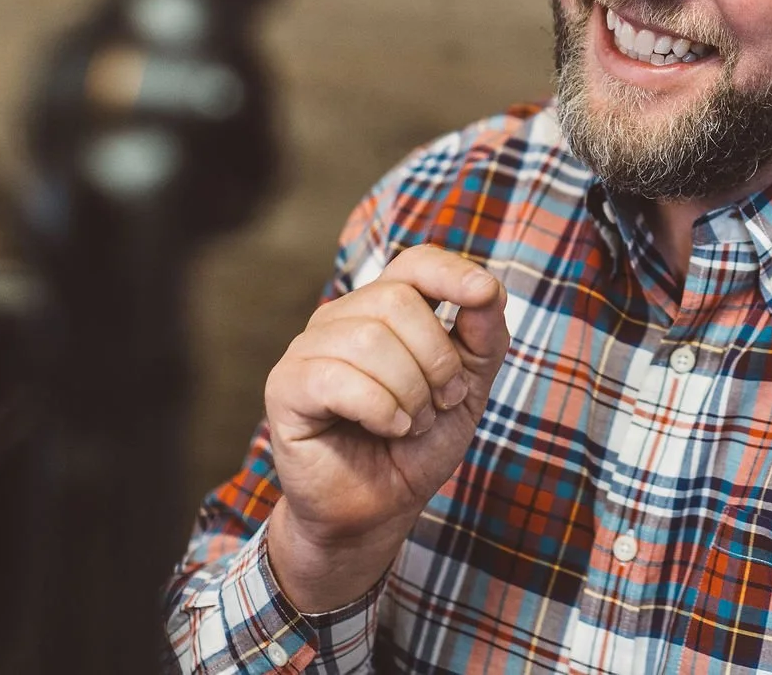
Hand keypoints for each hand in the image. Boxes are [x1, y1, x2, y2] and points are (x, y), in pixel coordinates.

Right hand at [262, 245, 507, 611]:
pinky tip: (389, 429)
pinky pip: (339, 379)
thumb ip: (483, 334)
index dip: (450, 271)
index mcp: (384, 309)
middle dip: (437, 360)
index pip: (415, 263)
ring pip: (370, 340)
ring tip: (412, 423)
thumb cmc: (419, 443)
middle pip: (398, 301)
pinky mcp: (285, 387)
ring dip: (410, 392)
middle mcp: (342, 318)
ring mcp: (308, 349)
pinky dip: (381, 409)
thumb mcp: (468, 386)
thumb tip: (486, 288)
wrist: (381, 508)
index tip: (482, 295)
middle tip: (440, 403)